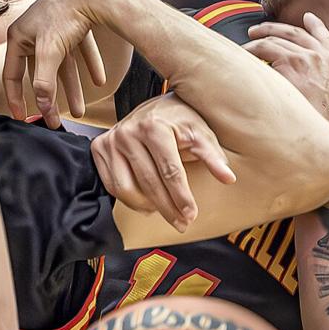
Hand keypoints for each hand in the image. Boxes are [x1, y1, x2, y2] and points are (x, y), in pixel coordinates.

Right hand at [2, 0, 112, 127]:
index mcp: (19, 37)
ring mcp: (56, 28)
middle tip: (56, 122)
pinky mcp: (76, 24)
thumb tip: (43, 106)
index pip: (12, 74)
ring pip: (64, 65)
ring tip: (81, 112)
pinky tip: (100, 81)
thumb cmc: (64, 15)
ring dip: (73, 89)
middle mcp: (34, 33)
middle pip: (42, 73)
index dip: (17, 97)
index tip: (23, 117)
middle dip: (51, 99)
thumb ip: (44, 80)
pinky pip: (82, 50)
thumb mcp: (50, 50)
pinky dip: (90, 65)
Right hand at [92, 93, 234, 231]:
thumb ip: (213, 156)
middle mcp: (129, 132)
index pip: (170, 171)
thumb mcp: (201, 133)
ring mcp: (111, 140)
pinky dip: (129, 199)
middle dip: (167, 208)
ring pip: (126, 188)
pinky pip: (112, 184)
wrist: (155, 105)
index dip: (181, 196)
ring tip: (165, 212)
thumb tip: (228, 178)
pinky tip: (146, 204)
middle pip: (149, 183)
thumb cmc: (181, 120)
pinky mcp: (100, 148)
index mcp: (155, 127)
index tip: (191, 215)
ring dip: (147, 206)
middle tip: (182, 223)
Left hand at [245, 13, 328, 144]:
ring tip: (246, 43)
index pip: (327, 39)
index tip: (308, 19)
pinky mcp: (290, 62)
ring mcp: (309, 58)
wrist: (322, 141)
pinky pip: (264, 48)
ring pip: (277, 38)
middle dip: (275, 28)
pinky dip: (251, 49)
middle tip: (259, 30)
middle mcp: (327, 59)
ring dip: (259, 38)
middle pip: (296, 33)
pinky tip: (242, 54)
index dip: (316, 27)